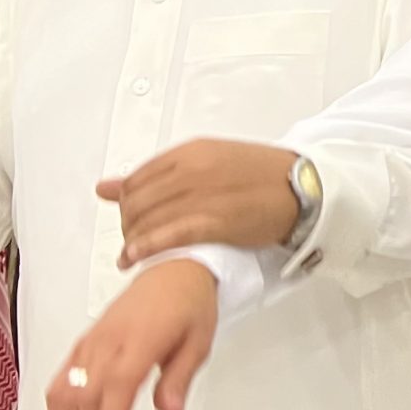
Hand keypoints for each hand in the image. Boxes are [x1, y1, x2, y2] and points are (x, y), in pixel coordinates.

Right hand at [45, 259, 218, 409]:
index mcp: (140, 339)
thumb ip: (180, 379)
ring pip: (64, 390)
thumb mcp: (198, 342)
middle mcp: (109, 340)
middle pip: (84, 396)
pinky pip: (58, 379)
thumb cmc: (187, 302)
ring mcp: (92, 342)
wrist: (172, 270)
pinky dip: (57, 408)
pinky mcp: (83, 343)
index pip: (116, 387)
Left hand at [99, 139, 298, 266]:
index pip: (137, 177)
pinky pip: (168, 235)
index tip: (131, 217)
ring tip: (132, 255)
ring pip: (148, 220)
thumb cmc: (263, 174)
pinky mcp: (216, 221)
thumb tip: (106, 186)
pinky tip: (136, 258)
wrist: (304, 187)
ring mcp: (204, 195)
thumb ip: (159, 173)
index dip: (126, 202)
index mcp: (192, 151)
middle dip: (127, 225)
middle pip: (137, 201)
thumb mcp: (209, 159)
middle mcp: (193, 169)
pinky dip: (147, 248)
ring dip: (133, 241)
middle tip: (132, 239)